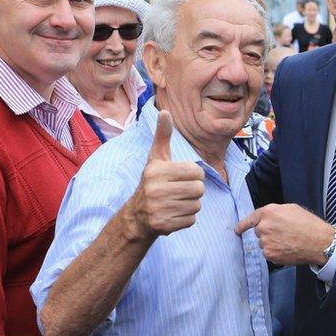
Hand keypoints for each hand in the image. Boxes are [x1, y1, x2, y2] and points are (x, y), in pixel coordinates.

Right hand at [128, 111, 204, 238]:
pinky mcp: (163, 225)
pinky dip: (186, 219)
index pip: (197, 172)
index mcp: (157, 171)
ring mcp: (158, 209)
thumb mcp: (156, 158)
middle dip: (193, 191)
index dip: (193, 175)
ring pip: (197, 205)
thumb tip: (165, 111)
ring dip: (190, 205)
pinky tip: (173, 214)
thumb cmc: (153, 182)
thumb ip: (163, 136)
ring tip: (175, 202)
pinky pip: (191, 220)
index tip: (180, 178)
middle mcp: (155, 189)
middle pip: (199, 189)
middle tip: (179, 192)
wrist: (137, 215)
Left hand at [235, 204, 333, 265]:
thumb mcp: (291, 209)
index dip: (242, 225)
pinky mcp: (269, 254)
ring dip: (271, 242)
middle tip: (283, 233)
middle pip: (259, 231)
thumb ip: (275, 212)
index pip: (250, 219)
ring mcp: (265, 242)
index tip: (237, 229)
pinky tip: (287, 249)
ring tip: (287, 241)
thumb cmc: (308, 223)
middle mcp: (263, 227)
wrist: (318, 242)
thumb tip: (268, 218)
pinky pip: (268, 253)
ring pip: (264, 243)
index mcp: (268, 212)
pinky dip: (275, 252)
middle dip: (268, 232)